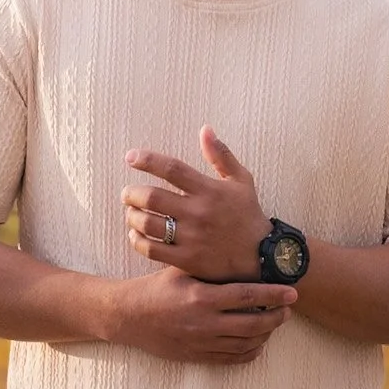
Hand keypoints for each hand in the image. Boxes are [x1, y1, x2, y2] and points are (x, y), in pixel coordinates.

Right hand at [105, 264, 294, 364]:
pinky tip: (257, 343)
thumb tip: (240, 253)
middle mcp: (204, 323)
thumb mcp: (181, 270)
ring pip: (246, 344)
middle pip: (253, 324)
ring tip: (274, 323)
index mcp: (202, 297)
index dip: (274, 295)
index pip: (248, 296)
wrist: (129, 317)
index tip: (292, 292)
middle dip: (276, 317)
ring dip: (266, 334)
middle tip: (288, 309)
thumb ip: (208, 265)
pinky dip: (250, 352)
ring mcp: (202, 343)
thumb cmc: (156, 288)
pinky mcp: (198, 356)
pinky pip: (232, 359)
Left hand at [122, 126, 270, 281]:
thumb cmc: (247, 214)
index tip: (130, 157)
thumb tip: (205, 129)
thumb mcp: (241, 180)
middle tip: (127, 193)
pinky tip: (136, 234)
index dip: (148, 160)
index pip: (172, 169)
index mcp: (209, 190)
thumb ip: (221, 155)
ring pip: (148, 224)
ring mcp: (191, 238)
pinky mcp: (187, 259)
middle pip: (152, 197)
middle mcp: (198, 212)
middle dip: (132, 193)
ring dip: (132, 216)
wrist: (261, 255)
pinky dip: (137, 241)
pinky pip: (152, 250)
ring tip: (131, 212)